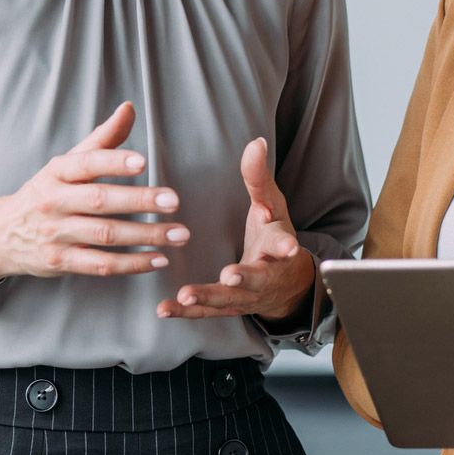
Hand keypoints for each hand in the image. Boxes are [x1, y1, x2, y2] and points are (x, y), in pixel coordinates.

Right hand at [0, 102, 189, 283]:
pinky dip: (131, 264)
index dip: (114, 161)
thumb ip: (102, 139)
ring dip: (145, 235)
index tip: (143, 161)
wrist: (2, 233)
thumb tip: (129, 108)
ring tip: (178, 234)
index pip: (86, 163)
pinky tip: (158, 259)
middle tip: (174, 200)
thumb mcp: (66, 163)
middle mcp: (54, 202)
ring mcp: (56, 234)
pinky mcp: (61, 262)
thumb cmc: (47, 192)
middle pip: (100, 200)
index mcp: (57, 172)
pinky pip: (100, 265)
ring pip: (105, 235)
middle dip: (139, 200)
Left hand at [156, 137, 314, 324]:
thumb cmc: (274, 236)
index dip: (285, 245)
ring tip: (186, 295)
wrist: (286, 285)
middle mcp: (266, 275)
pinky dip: (185, 312)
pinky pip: (206, 312)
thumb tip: (256, 142)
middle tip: (230, 276)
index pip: (284, 244)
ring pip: (229, 301)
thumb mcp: (272, 205)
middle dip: (245, 278)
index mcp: (278, 247)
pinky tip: (164, 308)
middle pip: (258, 278)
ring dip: (208, 298)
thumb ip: (259, 178)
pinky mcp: (228, 308)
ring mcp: (247, 296)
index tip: (289, 247)